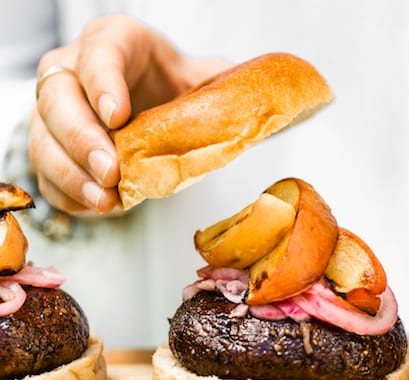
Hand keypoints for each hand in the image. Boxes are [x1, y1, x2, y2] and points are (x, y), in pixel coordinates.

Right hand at [29, 15, 229, 213]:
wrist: (158, 102)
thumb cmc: (176, 86)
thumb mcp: (204, 78)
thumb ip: (225, 87)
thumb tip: (261, 108)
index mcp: (115, 42)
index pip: (100, 53)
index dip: (103, 83)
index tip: (117, 115)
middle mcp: (74, 69)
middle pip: (58, 98)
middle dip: (82, 139)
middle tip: (111, 171)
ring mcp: (56, 109)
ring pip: (44, 138)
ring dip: (71, 173)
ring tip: (105, 199)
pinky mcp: (53, 146)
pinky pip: (46, 171)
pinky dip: (69, 193)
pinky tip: (95, 206)